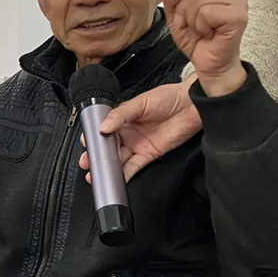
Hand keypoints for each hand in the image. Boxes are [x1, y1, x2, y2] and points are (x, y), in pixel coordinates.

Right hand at [78, 74, 200, 182]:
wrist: (191, 106)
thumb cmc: (167, 98)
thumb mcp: (140, 103)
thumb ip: (120, 115)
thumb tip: (103, 127)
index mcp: (122, 118)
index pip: (103, 129)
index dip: (93, 137)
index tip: (86, 144)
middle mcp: (128, 132)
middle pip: (108, 147)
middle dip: (96, 156)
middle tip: (86, 163)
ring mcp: (138, 144)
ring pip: (118, 159)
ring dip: (107, 167)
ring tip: (95, 174)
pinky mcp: (149, 154)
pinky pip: (134, 166)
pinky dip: (125, 174)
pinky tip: (116, 179)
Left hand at [164, 0, 247, 96]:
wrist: (208, 64)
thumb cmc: (197, 40)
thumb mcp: (175, 16)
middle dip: (184, 7)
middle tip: (195, 23)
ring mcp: (236, 1)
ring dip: (191, 17)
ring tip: (203, 29)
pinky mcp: (237, 15)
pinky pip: (205, 11)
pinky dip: (200, 25)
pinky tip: (210, 33)